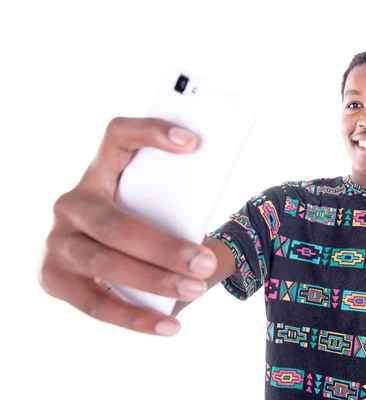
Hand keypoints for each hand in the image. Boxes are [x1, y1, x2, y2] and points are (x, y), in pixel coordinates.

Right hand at [38, 117, 216, 335]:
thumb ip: (178, 212)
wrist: (118, 262)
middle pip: (114, 223)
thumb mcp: (161, 212)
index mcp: (100, 173)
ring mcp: (57, 242)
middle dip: (162, 247)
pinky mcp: (53, 280)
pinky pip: (96, 305)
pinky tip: (170, 326)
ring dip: (152, 281)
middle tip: (204, 262)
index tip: (192, 142)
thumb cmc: (149, 227)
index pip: (118, 137)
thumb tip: (208, 236)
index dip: (150, 132)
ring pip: (103, 264)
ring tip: (194, 289)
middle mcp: (71, 203)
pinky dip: (136, 318)